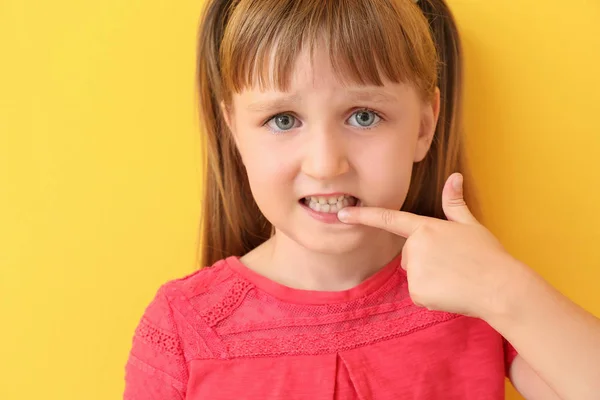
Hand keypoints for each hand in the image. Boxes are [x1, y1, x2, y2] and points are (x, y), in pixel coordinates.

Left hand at [337, 173, 522, 318]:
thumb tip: (454, 176)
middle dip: (426, 261)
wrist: (501, 288)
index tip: (342, 214)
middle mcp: (415, 247)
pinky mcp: (417, 292)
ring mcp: (414, 270)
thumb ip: (455, 204)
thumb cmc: (489, 255)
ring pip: (414, 275)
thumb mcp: (471, 226)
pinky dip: (432, 296)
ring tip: (455, 278)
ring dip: (430, 279)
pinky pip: (419, 294)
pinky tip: (451, 293)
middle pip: (409, 255)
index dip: (363, 216)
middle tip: (453, 265)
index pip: (389, 219)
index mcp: (426, 228)